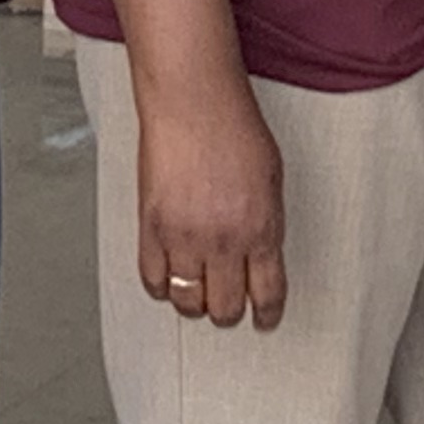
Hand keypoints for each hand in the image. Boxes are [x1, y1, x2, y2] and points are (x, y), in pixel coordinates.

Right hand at [135, 77, 285, 328]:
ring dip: (194, 303)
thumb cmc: (235, 129)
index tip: (264, 321)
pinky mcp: (151, 229)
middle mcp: (224, 241)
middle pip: (224, 309)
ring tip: (197, 291)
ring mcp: (185, 238)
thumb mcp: (272, 179)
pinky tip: (169, 278)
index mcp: (262, 229)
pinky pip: (153, 281)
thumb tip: (260, 256)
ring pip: (187, 303)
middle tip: (228, 306)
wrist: (193, 102)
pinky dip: (161, 287)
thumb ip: (266, 224)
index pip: (267, 295)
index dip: (266, 316)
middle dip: (229, 313)